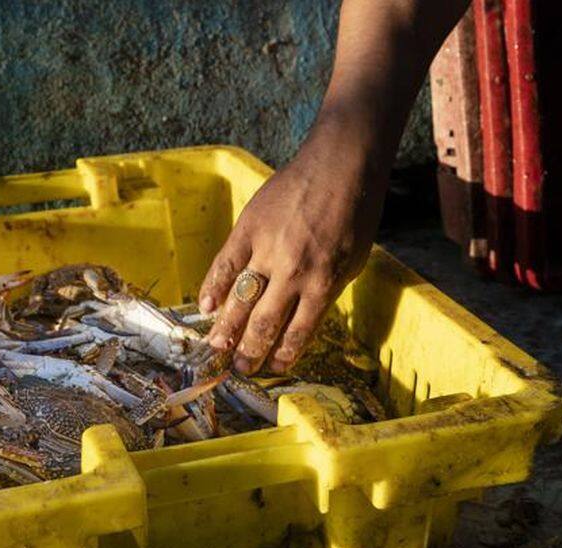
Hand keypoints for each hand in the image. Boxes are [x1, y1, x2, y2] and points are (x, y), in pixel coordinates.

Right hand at [199, 133, 384, 374]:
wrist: (340, 164)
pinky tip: (206, 307)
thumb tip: (302, 317)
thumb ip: (326, 289)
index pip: (298, 331)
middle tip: (241, 368)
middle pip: (264, 323)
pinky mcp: (248, 228)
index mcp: (324, 284)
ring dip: (227, 328)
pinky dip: (213, 287)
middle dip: (250, 351)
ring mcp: (267, 250)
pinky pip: (225, 264)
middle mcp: (293, 272)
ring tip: (218, 348)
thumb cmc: (355, 213)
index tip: (273, 368)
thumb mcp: (352, 260)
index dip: (283, 354)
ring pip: (240, 299)